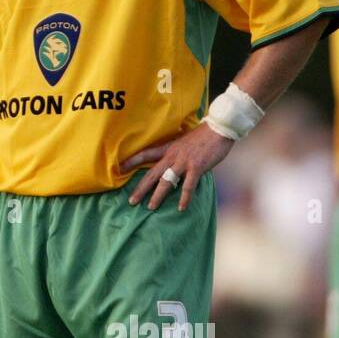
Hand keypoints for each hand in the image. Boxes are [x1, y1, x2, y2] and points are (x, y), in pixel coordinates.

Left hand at [121, 123, 235, 211]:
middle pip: (152, 173)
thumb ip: (175, 152)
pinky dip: (184, 198)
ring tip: (150, 207)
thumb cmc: (202, 136)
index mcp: (168, 148)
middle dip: (141, 188)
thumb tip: (169, 162)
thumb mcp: (183, 141)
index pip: (145, 154)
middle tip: (131, 201)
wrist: (219, 129)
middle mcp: (172, 155)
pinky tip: (181, 208)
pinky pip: (188, 186)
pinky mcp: (196, 167)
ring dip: (157, 196)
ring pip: (166, 182)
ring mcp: (184, 162)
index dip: (132, 161)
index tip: (120, 168)